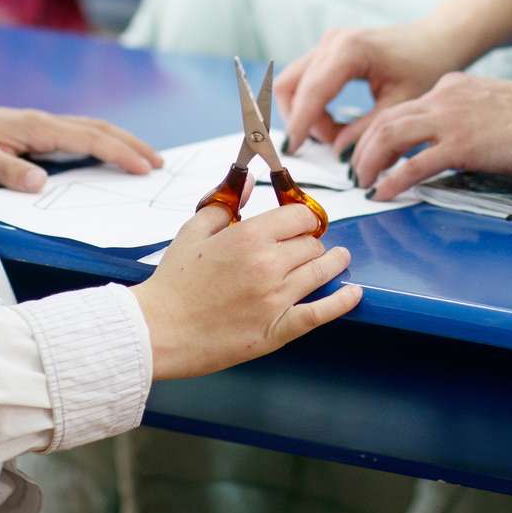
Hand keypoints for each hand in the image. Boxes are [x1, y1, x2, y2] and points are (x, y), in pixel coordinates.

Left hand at [0, 102, 162, 192]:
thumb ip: (8, 170)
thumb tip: (41, 184)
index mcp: (38, 127)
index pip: (89, 138)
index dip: (119, 152)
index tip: (143, 168)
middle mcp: (48, 122)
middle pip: (101, 128)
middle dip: (132, 144)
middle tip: (160, 164)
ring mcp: (47, 124)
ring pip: (95, 127)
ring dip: (124, 141)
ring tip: (148, 158)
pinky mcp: (43, 130)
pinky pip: (84, 133)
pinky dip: (106, 141)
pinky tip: (114, 153)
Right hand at [130, 203, 360, 378]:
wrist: (158, 330)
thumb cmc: (173, 282)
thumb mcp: (194, 230)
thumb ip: (226, 203)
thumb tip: (248, 182)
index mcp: (250, 236)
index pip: (299, 216)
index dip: (303, 217)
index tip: (301, 222)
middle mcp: (269, 264)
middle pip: (313, 244)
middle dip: (310, 242)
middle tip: (305, 246)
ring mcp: (276, 299)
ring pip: (321, 271)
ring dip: (332, 263)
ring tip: (338, 258)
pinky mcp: (277, 330)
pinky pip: (321, 313)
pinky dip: (342, 301)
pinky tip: (353, 293)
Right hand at [274, 18, 465, 158]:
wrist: (436, 40)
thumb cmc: (425, 67)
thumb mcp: (401, 104)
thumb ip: (368, 131)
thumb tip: (339, 155)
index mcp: (350, 50)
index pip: (311, 91)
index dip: (299, 123)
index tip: (292, 151)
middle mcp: (333, 42)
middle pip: (291, 86)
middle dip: (301, 121)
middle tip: (330, 146)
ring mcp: (328, 43)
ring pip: (293, 84)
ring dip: (305, 115)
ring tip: (337, 136)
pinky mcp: (329, 50)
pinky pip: (304, 81)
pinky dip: (312, 106)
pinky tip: (337, 123)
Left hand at [351, 72, 511, 199]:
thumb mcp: (488, 102)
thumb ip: (462, 114)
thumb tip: (447, 140)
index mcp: (449, 86)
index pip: (400, 107)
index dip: (378, 131)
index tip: (370, 150)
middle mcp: (442, 98)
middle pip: (385, 120)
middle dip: (364, 147)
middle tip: (356, 170)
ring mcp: (449, 121)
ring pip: (389, 137)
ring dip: (370, 162)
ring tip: (363, 183)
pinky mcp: (460, 146)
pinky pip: (413, 165)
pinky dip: (392, 181)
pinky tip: (383, 193)